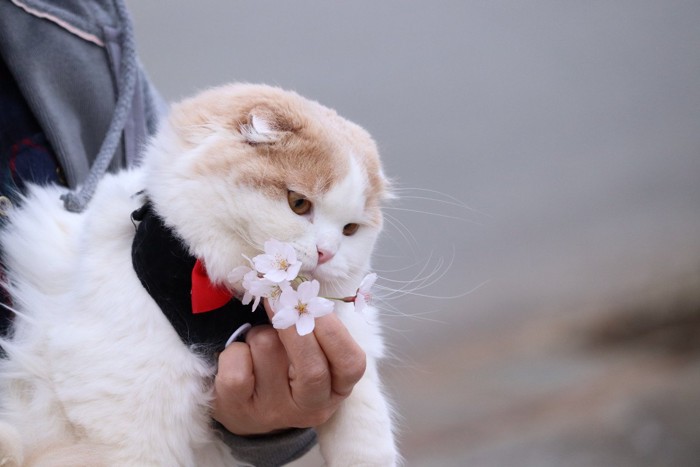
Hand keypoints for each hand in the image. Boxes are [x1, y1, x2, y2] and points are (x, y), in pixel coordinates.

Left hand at [212, 300, 365, 434]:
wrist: (246, 404)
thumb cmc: (286, 365)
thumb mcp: (312, 350)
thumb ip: (314, 323)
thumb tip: (299, 286)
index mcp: (336, 389)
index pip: (351, 364)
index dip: (334, 330)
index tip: (312, 304)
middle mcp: (310, 407)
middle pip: (312, 368)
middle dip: (294, 326)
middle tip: (280, 299)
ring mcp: (274, 412)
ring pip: (267, 350)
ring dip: (259, 333)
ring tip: (259, 343)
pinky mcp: (239, 410)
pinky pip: (236, 367)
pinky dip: (235, 351)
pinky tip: (241, 358)